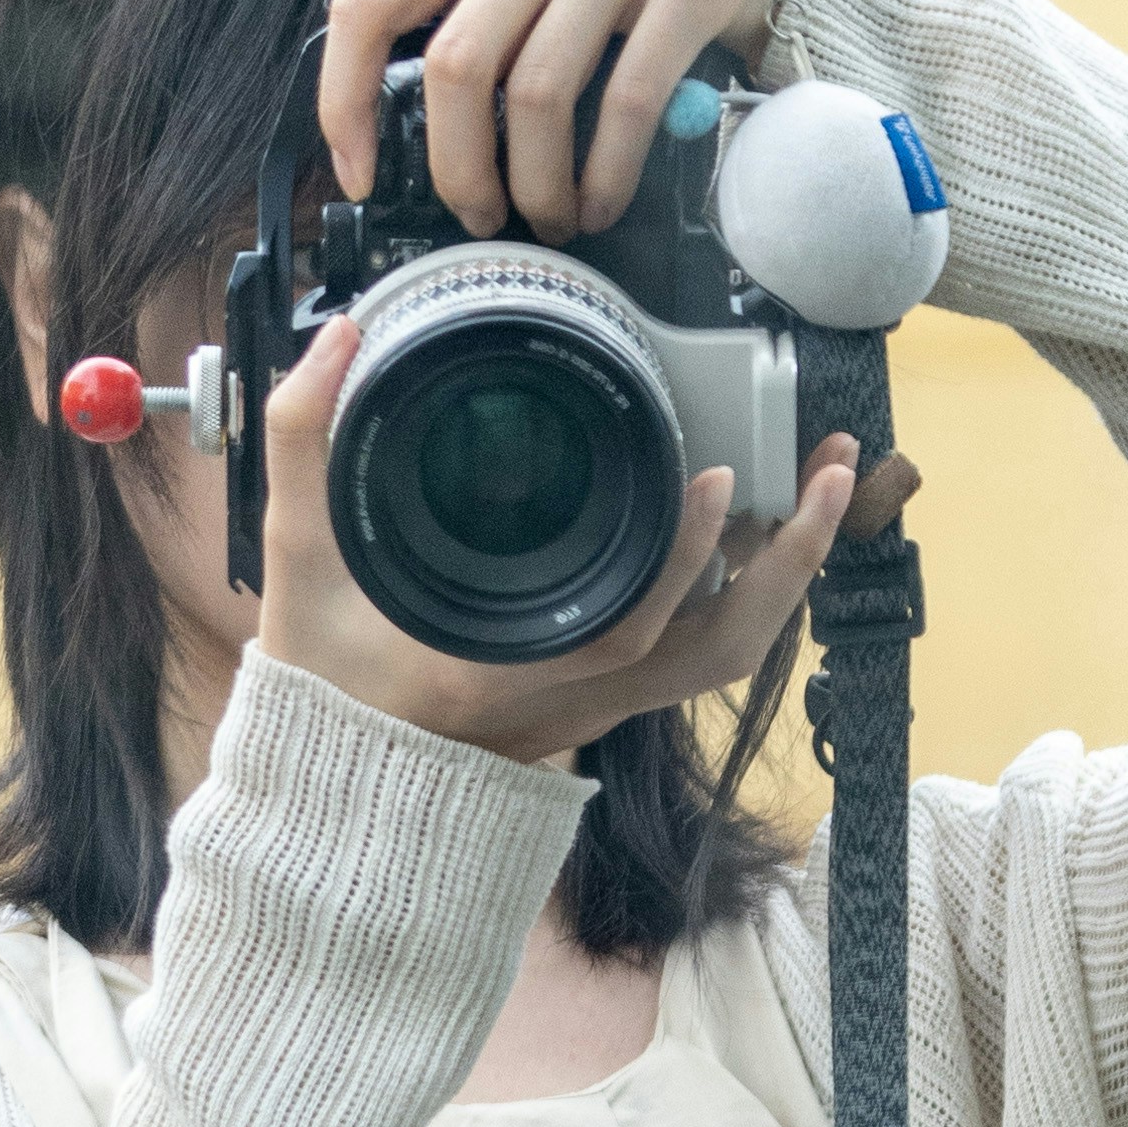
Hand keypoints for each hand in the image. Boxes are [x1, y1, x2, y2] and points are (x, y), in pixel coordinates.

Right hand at [260, 332, 897, 773]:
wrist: (340, 791)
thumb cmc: (321, 684)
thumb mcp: (296, 562)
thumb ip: (303, 444)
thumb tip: (339, 336)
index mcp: (505, 670)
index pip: (623, 627)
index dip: (682, 559)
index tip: (716, 477)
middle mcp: (573, 703)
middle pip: (719, 651)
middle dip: (790, 562)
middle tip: (831, 469)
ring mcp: (601, 709)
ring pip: (724, 657)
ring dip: (786, 575)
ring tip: (823, 485)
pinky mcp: (608, 702)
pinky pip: (702, 651)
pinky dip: (745, 589)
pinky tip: (762, 524)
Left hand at [310, 0, 800, 247]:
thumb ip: (475, 25)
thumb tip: (420, 148)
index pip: (370, 5)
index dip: (345, 100)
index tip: (360, 176)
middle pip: (457, 65)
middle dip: (460, 169)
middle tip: (480, 219)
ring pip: (537, 93)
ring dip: (538, 186)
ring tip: (552, 220)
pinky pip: (626, 100)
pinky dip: (606, 174)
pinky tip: (601, 204)